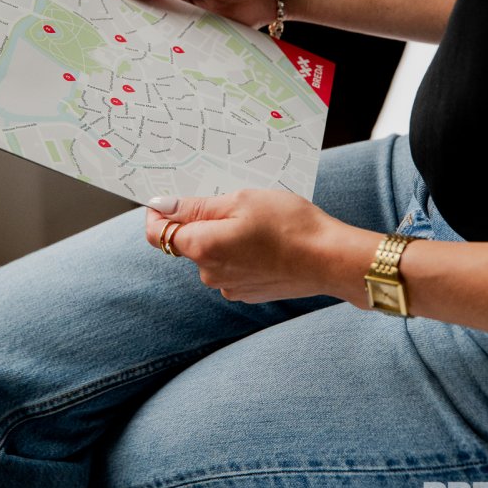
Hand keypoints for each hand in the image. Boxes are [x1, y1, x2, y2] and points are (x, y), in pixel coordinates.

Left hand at [145, 189, 377, 304]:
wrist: (329, 258)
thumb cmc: (288, 224)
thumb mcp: (240, 200)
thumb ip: (196, 206)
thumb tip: (161, 206)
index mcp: (202, 247)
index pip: (158, 233)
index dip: (159, 212)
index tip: (172, 195)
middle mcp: (209, 273)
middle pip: (188, 241)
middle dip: (202, 220)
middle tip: (232, 199)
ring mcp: (229, 286)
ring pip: (212, 253)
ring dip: (224, 236)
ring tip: (256, 220)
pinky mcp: (248, 292)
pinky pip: (232, 267)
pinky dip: (241, 252)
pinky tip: (266, 240)